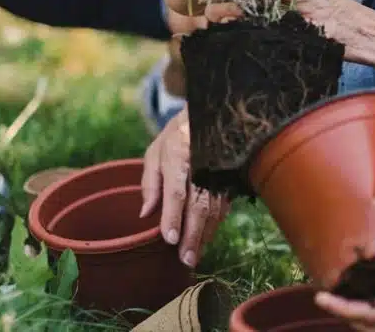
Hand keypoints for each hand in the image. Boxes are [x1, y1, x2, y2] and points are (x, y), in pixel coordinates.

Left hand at [141, 108, 228, 267]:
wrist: (210, 114)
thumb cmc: (176, 137)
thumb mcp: (155, 153)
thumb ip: (150, 183)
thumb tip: (144, 214)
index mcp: (178, 156)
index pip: (177, 191)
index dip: (173, 216)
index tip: (170, 239)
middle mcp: (201, 165)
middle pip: (199, 205)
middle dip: (192, 235)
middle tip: (186, 259)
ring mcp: (219, 171)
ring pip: (215, 208)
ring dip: (205, 234)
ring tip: (195, 255)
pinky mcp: (229, 177)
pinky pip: (224, 204)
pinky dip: (215, 224)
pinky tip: (206, 238)